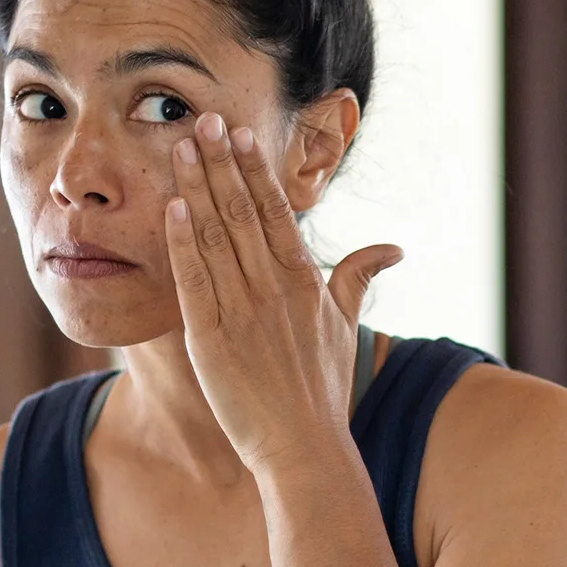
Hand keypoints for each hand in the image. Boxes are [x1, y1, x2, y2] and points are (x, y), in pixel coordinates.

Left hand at [165, 112, 401, 472]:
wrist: (303, 447)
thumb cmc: (324, 389)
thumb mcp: (346, 326)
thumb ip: (359, 278)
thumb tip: (392, 247)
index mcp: (305, 280)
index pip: (275, 211)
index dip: (254, 169)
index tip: (238, 133)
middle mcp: (274, 287)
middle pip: (242, 211)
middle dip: (220, 162)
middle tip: (201, 120)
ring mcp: (242, 310)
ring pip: (215, 236)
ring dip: (196, 188)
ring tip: (181, 147)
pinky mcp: (211, 337)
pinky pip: (194, 279)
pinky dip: (183, 241)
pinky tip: (173, 207)